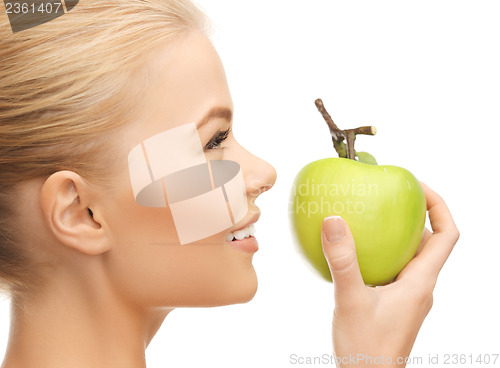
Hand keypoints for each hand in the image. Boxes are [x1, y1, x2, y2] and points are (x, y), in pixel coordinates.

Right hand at [321, 182, 459, 366]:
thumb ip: (343, 261)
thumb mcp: (351, 300)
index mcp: (420, 282)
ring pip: (409, 255)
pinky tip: (355, 252)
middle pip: (430, 241)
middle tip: (390, 196)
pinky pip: (392, 269)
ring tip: (371, 217)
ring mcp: (407, 296)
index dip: (439, 205)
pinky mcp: (392, 303)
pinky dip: (380, 253)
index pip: (447, 235)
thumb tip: (334, 220)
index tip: (417, 186)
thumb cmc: (367, 350)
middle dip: (415, 214)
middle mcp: (419, 286)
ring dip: (396, 234)